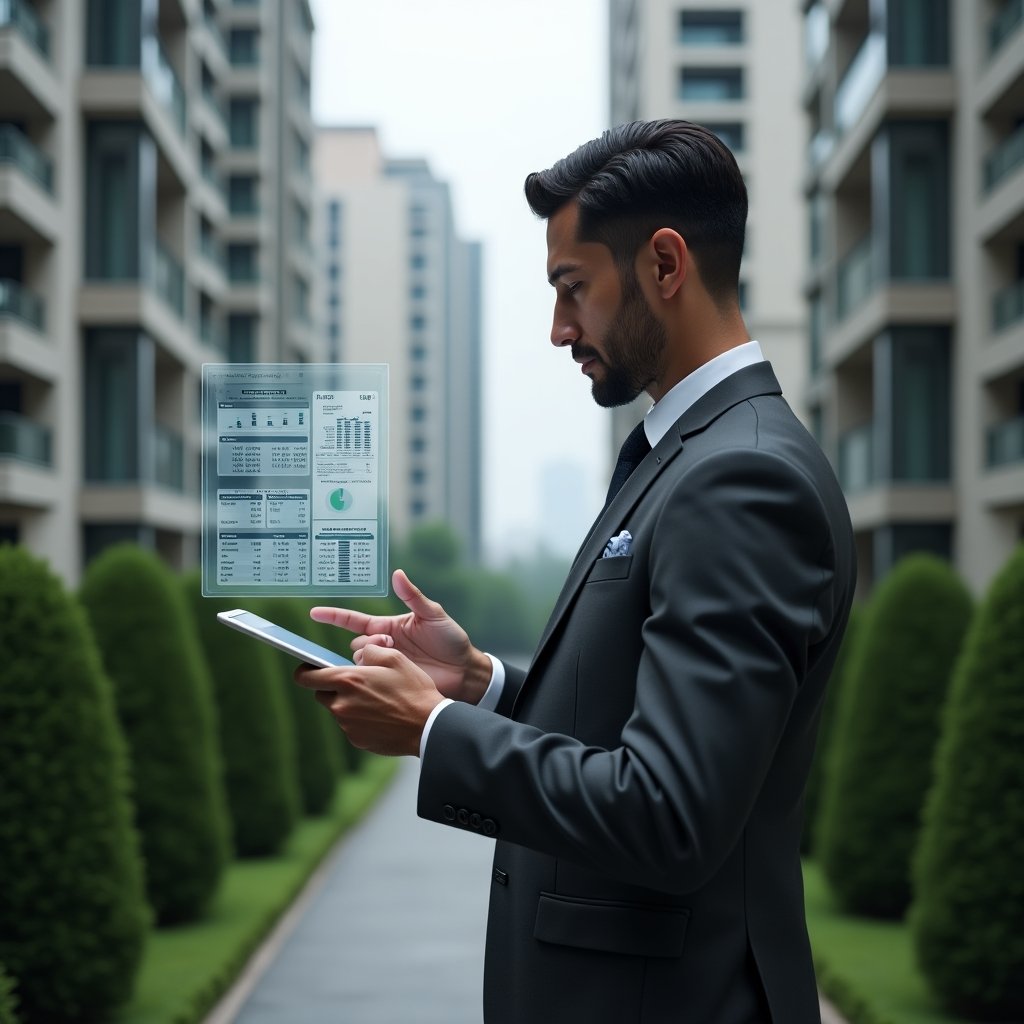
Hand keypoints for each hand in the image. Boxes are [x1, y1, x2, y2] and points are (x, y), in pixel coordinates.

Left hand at [294, 644, 443, 756]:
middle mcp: (341, 705)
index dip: (304, 671)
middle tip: (356, 684)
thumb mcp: (395, 658)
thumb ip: (369, 651)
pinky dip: (360, 719)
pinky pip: (350, 725)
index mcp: (348, 681)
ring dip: (349, 703)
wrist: (428, 727)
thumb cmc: (413, 690)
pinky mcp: (356, 740)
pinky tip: (381, 715)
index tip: (308, 669)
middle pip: (321, 694)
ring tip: (376, 700)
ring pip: (338, 709)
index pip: (305, 677)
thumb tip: (357, 655)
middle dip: (333, 687)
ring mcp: (348, 725)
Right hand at [310, 569, 491, 704]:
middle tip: (387, 644)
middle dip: (365, 642)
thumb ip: (413, 596)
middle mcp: (384, 645)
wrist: (464, 671)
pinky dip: (371, 676)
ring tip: (392, 657)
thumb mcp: (433, 614)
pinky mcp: (390, 682)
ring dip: (370, 658)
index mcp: (389, 627)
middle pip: (356, 643)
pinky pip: (370, 679)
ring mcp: (386, 664)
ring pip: (360, 661)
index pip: (354, 620)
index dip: (334, 616)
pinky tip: (382, 675)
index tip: (314, 612)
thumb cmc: (451, 639)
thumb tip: (397, 574)